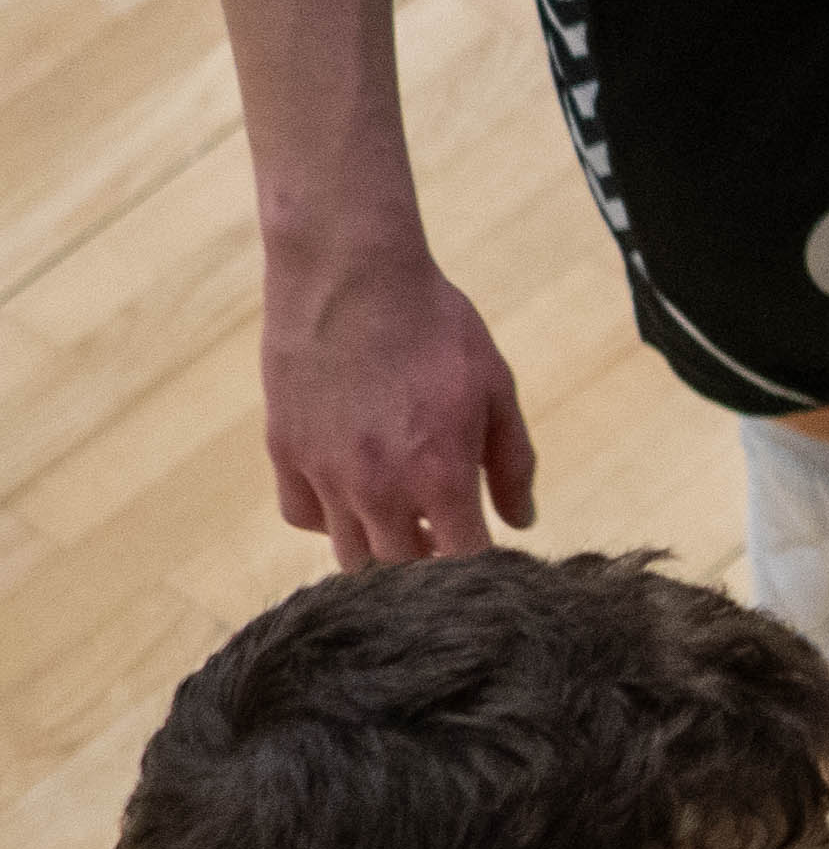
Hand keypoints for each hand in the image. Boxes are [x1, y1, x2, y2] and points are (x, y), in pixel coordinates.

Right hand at [260, 230, 537, 561]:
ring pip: (349, 555)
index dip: (481, 567)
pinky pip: (303, 516)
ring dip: (380, 547)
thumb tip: (522, 522)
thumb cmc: (436, 328)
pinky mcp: (285, 454)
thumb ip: (512, 462)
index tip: (487, 552)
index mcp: (440, 476)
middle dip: (430, 563)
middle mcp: (378, 489)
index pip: (463, 562)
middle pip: (402, 569)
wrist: (353, 278)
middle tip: (446, 533)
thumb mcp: (496, 388)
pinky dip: (329, 517)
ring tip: (403, 518)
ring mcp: (325, 475)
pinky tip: (352, 491)